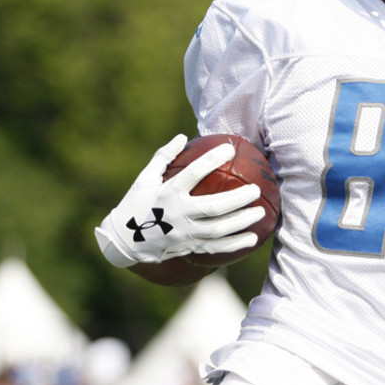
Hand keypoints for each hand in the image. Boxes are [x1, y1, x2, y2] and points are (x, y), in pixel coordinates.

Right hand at [94, 134, 265, 267]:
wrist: (123, 240)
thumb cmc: (137, 203)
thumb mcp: (145, 178)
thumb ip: (164, 157)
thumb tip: (183, 136)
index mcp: (167, 193)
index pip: (192, 174)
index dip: (211, 160)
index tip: (229, 148)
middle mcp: (177, 214)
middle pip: (213, 207)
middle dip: (237, 198)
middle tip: (256, 189)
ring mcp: (183, 233)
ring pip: (217, 230)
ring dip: (241, 221)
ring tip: (261, 212)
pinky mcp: (188, 247)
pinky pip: (215, 248)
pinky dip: (234, 244)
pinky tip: (252, 239)